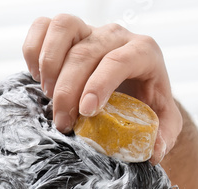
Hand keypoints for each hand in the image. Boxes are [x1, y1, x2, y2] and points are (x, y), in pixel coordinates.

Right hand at [22, 14, 181, 163]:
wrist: (134, 85)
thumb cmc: (147, 104)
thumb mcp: (163, 122)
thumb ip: (164, 136)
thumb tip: (154, 152)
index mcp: (143, 52)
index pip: (118, 61)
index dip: (98, 85)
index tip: (85, 112)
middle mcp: (115, 35)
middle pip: (84, 53)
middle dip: (68, 91)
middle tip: (63, 123)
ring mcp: (89, 29)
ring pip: (63, 27)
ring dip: (49, 64)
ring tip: (49, 94)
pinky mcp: (67, 32)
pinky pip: (42, 27)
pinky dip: (33, 50)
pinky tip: (37, 77)